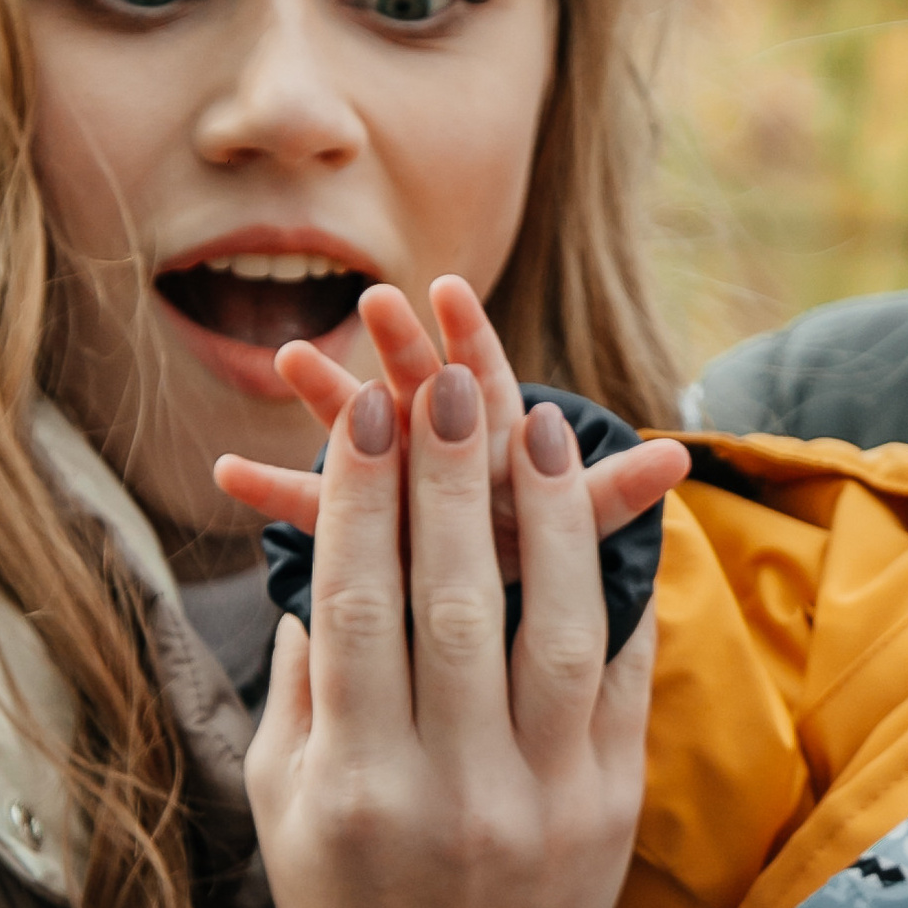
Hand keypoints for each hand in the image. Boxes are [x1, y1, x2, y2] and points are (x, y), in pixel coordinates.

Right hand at [216, 271, 685, 572]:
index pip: (491, 381)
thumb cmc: (541, 555)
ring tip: (285, 355)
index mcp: (501, 445)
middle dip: (401, 350)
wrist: (503, 616)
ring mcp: (398, 486)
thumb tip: (681, 457)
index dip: (474, 339)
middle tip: (374, 300)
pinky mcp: (360, 534)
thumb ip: (616, 494)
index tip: (451, 291)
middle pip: (424, 394)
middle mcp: (446, 452)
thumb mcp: (580, 524)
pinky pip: (317, 512)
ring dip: (328, 398)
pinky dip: (274, 493)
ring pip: (362, 437)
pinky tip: (226, 475)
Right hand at [238, 337, 655, 907]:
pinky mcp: (611, 806)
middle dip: (449, 481)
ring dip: (544, 514)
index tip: (367, 412)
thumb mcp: (285, 806)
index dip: (362, 500)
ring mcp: (542, 800)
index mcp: (355, 786)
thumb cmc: (347, 904)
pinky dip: (608, 585)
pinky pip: (615, 674)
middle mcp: (451, 791)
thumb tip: (313, 563)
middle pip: (453, 602)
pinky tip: (603, 507)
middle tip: (446, 385)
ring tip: (537, 422)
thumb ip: (298, 689)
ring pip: (551, 628)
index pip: (357, 610)